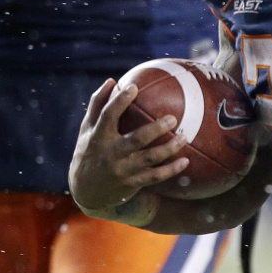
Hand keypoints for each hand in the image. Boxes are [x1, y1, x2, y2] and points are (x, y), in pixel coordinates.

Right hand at [68, 79, 190, 222]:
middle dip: (155, 129)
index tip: (133, 88)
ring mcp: (122, 170)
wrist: (85, 191)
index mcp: (98, 137)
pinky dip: (171, 170)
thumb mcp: (86, 130)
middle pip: (136, 139)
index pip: (108, 116)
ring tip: (184, 137)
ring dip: (169, 149)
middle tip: (172, 118)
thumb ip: (98, 105)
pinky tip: (186, 161)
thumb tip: (112, 81)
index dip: (119, 102)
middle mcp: (111, 153)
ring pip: (149, 158)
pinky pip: (155, 177)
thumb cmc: (88, 151)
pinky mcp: (132, 183)